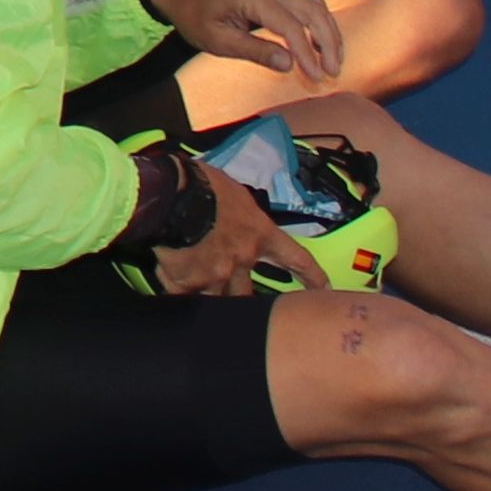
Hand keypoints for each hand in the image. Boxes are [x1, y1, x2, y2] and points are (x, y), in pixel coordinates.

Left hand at [141, 0, 345, 85]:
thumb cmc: (193, 15)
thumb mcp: (217, 40)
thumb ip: (254, 51)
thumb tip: (289, 64)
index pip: (293, 27)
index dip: (308, 54)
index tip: (317, 78)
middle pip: (313, 11)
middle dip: (329, 42)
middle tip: (334, 72)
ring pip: (314, 4)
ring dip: (328, 31)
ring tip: (333, 61)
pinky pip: (305, 2)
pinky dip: (318, 22)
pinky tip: (320, 44)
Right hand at [146, 165, 319, 297]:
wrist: (170, 195)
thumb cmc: (201, 183)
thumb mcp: (231, 192)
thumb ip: (238, 211)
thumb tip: (231, 214)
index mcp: (259, 233)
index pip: (296, 258)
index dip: (311, 276)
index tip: (323, 290)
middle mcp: (243, 259)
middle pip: (250, 293)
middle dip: (243, 299)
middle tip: (238, 307)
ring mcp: (216, 274)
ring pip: (216, 298)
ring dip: (205, 292)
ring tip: (192, 289)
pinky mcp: (187, 283)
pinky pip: (182, 294)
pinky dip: (176, 288)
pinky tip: (167, 281)